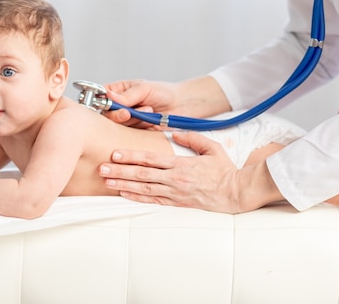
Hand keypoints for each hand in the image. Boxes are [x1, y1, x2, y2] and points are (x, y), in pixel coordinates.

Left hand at [99, 132, 282, 212]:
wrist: (236, 193)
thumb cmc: (225, 170)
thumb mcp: (212, 148)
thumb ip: (192, 139)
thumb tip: (174, 133)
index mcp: (181, 164)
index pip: (151, 158)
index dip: (131, 156)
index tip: (115, 153)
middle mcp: (174, 179)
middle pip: (142, 174)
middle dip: (120, 171)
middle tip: (102, 168)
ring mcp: (175, 193)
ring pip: (143, 189)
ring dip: (123, 185)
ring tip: (107, 181)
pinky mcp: (177, 203)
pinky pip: (153, 200)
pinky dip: (137, 198)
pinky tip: (123, 195)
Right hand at [103, 79, 179, 127]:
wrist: (181, 106)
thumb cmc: (163, 92)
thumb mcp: (145, 89)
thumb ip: (127, 95)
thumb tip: (110, 97)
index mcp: (118, 91)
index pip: (101, 97)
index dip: (102, 102)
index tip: (111, 105)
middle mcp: (119, 107)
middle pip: (106, 115)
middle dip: (118, 115)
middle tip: (128, 113)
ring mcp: (126, 120)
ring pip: (118, 125)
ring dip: (134, 119)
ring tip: (149, 110)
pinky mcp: (135, 132)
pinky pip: (130, 134)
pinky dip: (140, 127)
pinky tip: (150, 121)